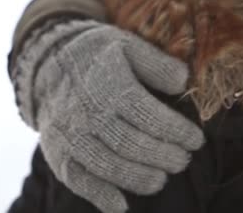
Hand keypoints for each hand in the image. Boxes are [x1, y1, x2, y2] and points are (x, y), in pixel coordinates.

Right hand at [32, 22, 203, 211]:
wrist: (46, 65)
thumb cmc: (95, 56)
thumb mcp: (126, 45)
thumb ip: (155, 63)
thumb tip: (183, 81)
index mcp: (108, 85)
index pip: (147, 114)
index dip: (176, 131)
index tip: (196, 140)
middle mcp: (87, 112)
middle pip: (130, 144)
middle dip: (163, 156)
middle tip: (183, 161)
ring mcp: (70, 135)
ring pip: (107, 165)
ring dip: (138, 178)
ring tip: (160, 180)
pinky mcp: (57, 152)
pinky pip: (76, 179)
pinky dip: (98, 195)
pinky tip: (120, 205)